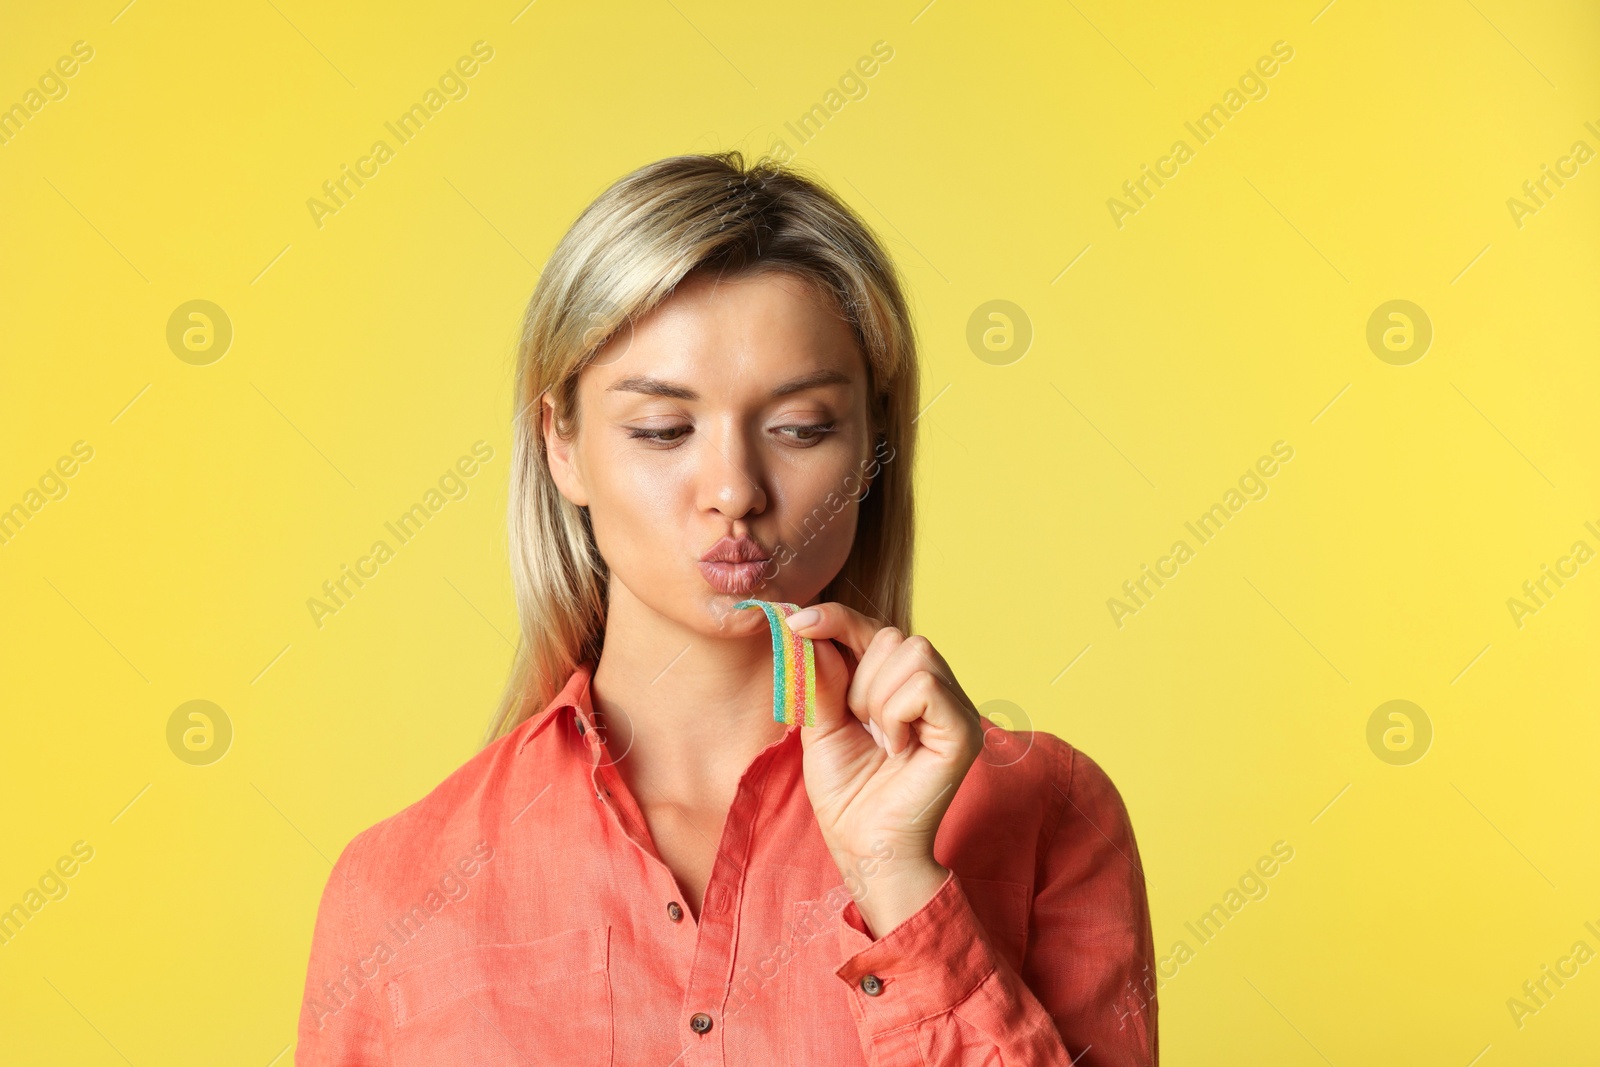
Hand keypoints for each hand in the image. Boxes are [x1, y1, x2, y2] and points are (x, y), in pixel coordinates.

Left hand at [784, 602, 983, 934]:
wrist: (864, 849)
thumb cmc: (847, 796)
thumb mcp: (822, 725)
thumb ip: (822, 677)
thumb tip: (809, 627)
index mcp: (901, 685)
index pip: (873, 629)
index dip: (837, 618)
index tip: (797, 621)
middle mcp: (935, 689)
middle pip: (892, 635)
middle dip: (859, 678)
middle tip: (859, 726)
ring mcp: (954, 708)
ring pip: (911, 652)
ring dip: (876, 697)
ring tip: (879, 739)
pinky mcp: (963, 730)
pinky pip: (924, 685)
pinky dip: (896, 713)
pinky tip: (896, 748)